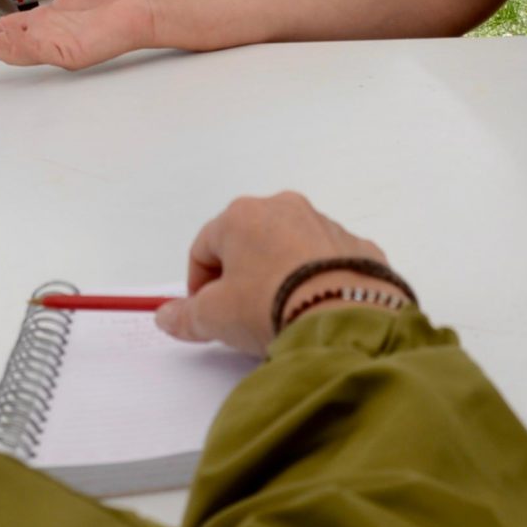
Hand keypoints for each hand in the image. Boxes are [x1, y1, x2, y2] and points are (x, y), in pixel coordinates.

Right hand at [0, 0, 157, 68]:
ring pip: (15, 52)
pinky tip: (2, 39)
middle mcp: (46, 38)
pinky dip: (18, 47)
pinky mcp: (70, 55)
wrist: (142, 4)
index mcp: (44, 22)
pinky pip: (38, 52)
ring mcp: (57, 48)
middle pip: (2, 46)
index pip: (6, 29)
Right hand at [156, 192, 391, 356]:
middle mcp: (284, 208)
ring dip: (280, 278)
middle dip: (240, 278)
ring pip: (290, 251)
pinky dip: (318, 282)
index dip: (198, 285)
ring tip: (281, 316)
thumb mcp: (215, 317)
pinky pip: (327, 263)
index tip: (204, 314)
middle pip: (248, 244)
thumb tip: (168, 316)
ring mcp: (325, 225)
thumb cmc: (271, 305)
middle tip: (241, 316)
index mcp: (242, 215)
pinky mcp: (358, 247)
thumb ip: (186, 315)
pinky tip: (315, 311)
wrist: (345, 318)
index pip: (204, 248)